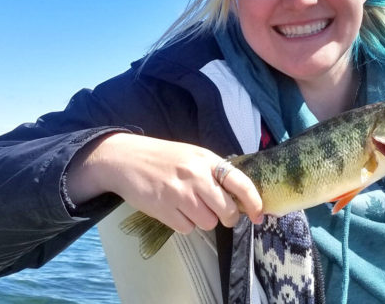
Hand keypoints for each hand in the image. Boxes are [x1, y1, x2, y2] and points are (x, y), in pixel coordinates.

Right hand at [66, 133, 263, 233]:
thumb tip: (240, 196)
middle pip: (227, 210)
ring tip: (190, 207)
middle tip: (221, 215)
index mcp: (207, 160)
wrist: (124, 160)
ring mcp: (179, 194)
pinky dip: (184, 224)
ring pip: (208, 223)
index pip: (240, 183)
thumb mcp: (193, 156)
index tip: (259, 215)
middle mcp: (196, 176)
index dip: (254, 202)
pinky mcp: (163, 209)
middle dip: (227, 218)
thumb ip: (214, 172)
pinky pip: (187, 228)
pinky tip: (174, 210)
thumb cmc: (163, 158)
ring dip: (203, 220)